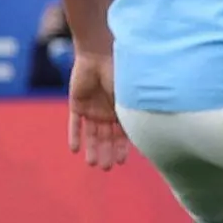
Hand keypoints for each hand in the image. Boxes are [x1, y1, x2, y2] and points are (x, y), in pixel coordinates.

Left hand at [67, 50, 129, 166]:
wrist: (97, 55)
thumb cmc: (119, 73)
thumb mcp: (128, 96)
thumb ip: (131, 112)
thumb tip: (148, 130)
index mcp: (122, 109)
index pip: (122, 134)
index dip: (122, 148)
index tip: (122, 162)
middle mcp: (107, 112)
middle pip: (106, 137)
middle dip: (106, 152)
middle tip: (106, 168)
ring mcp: (92, 109)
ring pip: (91, 133)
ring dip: (92, 148)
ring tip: (91, 163)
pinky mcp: (76, 104)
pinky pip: (74, 123)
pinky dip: (74, 135)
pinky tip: (74, 149)